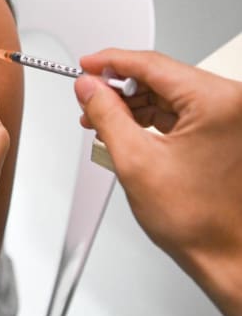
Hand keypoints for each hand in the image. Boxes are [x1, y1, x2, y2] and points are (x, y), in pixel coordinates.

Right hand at [75, 49, 241, 315]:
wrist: (226, 253)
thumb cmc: (198, 219)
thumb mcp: (135, 161)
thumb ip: (107, 115)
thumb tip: (89, 88)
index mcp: (218, 102)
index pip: (154, 64)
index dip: (112, 62)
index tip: (87, 64)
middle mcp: (233, 103)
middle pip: (163, 76)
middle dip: (121, 86)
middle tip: (88, 95)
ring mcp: (232, 117)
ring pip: (171, 93)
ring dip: (135, 103)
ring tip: (102, 118)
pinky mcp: (227, 131)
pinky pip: (183, 111)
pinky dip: (153, 117)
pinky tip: (127, 127)